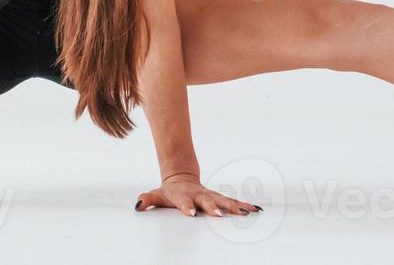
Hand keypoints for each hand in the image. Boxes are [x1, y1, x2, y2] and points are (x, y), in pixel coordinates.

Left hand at [134, 173, 263, 217]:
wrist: (181, 177)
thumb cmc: (169, 191)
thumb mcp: (156, 195)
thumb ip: (147, 200)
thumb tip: (138, 205)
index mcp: (184, 196)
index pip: (185, 202)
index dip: (187, 207)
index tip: (191, 213)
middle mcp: (199, 195)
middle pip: (208, 202)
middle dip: (214, 208)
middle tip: (220, 215)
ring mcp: (210, 196)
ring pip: (224, 201)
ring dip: (235, 207)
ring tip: (248, 212)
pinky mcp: (218, 198)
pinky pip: (232, 202)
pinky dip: (244, 205)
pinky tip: (255, 209)